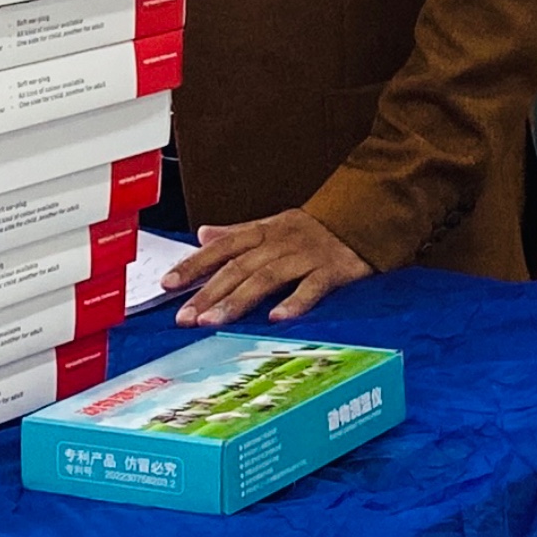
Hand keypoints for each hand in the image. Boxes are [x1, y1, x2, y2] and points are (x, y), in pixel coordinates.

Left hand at [157, 209, 372, 326]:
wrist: (368, 214)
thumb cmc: (316, 228)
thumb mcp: (274, 224)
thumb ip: (237, 233)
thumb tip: (201, 235)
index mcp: (264, 232)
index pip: (222, 248)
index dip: (194, 265)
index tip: (168, 284)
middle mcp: (281, 242)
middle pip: (239, 267)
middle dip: (209, 293)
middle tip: (185, 318)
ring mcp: (307, 256)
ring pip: (267, 278)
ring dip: (238, 301)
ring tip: (214, 323)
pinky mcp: (334, 270)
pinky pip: (313, 287)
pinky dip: (295, 302)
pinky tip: (278, 319)